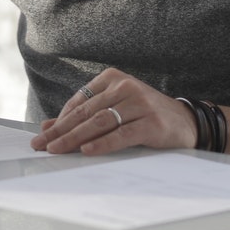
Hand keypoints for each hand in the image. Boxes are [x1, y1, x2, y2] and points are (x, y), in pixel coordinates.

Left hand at [32, 69, 194, 154]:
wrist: (188, 122)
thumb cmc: (146, 115)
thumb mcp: (116, 109)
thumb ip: (85, 115)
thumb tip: (49, 125)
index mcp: (114, 78)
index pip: (80, 101)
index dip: (59, 120)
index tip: (42, 135)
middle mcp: (126, 87)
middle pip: (86, 112)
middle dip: (61, 130)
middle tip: (41, 144)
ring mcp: (140, 104)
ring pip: (100, 122)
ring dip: (74, 138)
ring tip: (57, 149)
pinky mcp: (152, 123)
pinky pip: (121, 134)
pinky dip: (103, 143)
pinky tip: (87, 151)